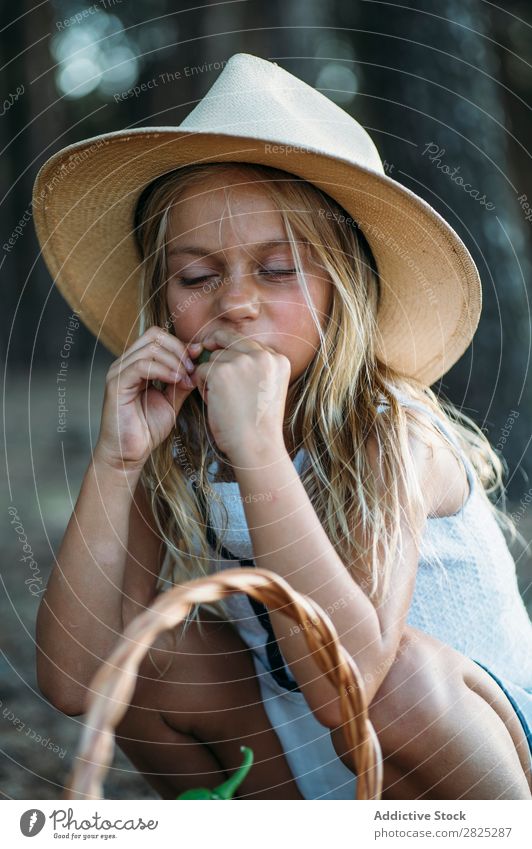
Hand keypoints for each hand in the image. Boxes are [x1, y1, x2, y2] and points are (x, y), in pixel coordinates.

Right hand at [94, 326, 199, 471]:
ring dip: (174, 360)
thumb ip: (182, 381)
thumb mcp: (172, 401)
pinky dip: (163, 370)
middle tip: (193, 369)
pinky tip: (176, 381)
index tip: (198, 360)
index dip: (181, 344)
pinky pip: (142, 366)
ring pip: (150, 348)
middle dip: (179, 350)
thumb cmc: (147, 429)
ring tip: (186, 378)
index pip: (158, 337)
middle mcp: (126, 363)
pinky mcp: (116, 384)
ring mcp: (118, 371)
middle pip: (154, 335)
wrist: (130, 453)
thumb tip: (198, 363)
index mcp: (137, 363)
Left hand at [191, 328, 290, 461]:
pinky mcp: (222, 371)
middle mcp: (263, 355)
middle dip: (217, 357)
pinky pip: (201, 370)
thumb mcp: (265, 388)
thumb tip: (218, 348)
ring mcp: (242, 361)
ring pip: (213, 357)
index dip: (232, 353)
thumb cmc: (257, 425)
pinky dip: (202, 386)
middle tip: (214, 377)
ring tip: (222, 400)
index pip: (247, 342)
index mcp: (279, 359)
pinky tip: (214, 402)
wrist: (257, 447)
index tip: (228, 371)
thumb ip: (253, 367)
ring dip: (210, 376)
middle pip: (228, 340)